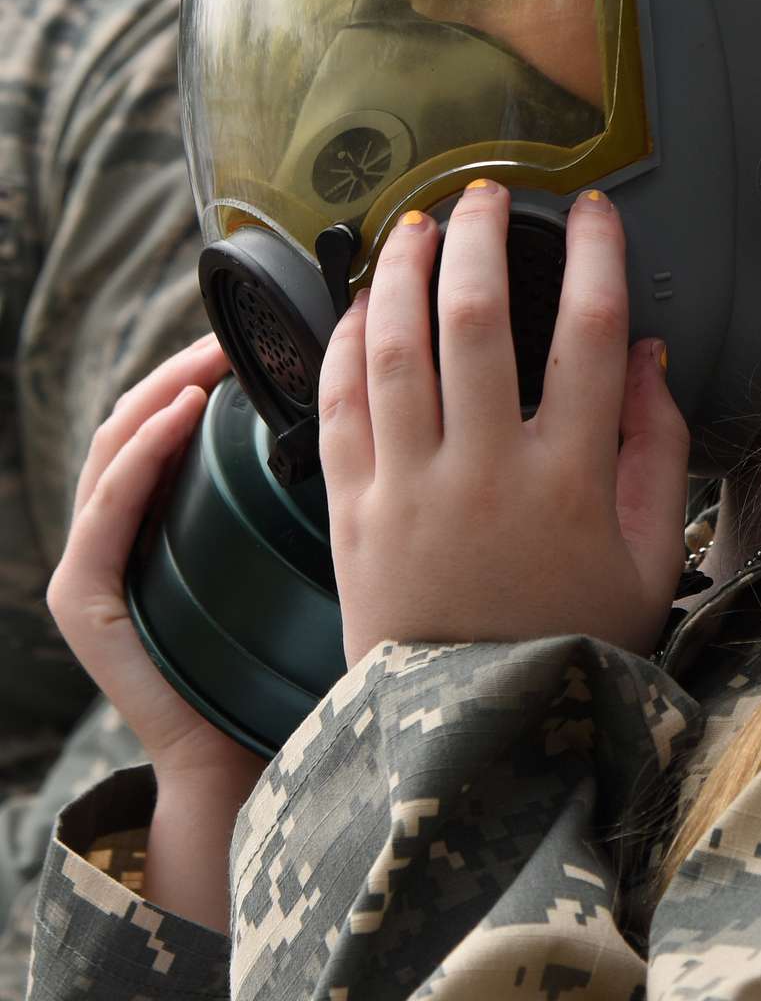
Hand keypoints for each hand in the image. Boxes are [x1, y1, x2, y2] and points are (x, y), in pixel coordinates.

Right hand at [47, 337, 265, 790]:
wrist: (248, 757)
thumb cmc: (279, 655)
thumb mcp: (281, 551)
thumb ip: (281, 490)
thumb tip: (344, 407)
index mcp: (155, 520)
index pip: (163, 420)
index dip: (196, 369)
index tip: (250, 334)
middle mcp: (113, 536)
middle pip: (134, 422)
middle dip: (180, 369)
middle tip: (232, 333)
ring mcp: (91, 567)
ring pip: (114, 449)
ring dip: (161, 393)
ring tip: (212, 358)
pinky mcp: (86, 602)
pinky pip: (106, 512)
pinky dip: (141, 456)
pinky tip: (181, 418)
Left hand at [318, 182, 689, 663]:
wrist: (473, 738)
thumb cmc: (571, 642)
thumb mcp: (648, 561)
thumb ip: (657, 452)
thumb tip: (646, 355)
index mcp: (570, 480)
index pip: (590, 335)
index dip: (596, 257)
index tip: (594, 211)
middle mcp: (486, 472)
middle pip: (478, 321)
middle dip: (483, 239)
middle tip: (489, 193)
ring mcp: (410, 490)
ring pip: (396, 350)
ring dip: (404, 272)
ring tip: (416, 224)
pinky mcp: (352, 512)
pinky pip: (338, 408)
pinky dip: (344, 346)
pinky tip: (359, 306)